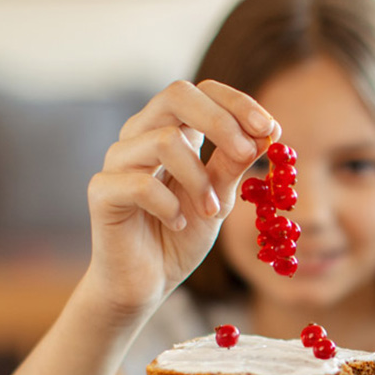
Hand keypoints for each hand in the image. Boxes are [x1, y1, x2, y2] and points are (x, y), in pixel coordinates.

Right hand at [85, 80, 278, 319]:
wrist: (147, 282)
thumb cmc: (181, 235)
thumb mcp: (219, 199)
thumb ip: (234, 165)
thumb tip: (266, 134)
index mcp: (171, 130)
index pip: (202, 92)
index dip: (238, 103)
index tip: (271, 130)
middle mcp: (140, 135)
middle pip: (176, 95)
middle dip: (221, 120)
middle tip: (248, 151)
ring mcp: (118, 160)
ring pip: (164, 141)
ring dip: (199, 179)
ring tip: (210, 210)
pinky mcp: (102, 191)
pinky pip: (141, 185)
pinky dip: (170, 207)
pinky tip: (177, 224)